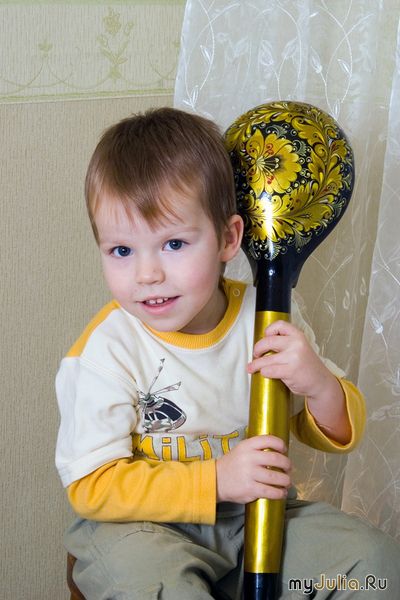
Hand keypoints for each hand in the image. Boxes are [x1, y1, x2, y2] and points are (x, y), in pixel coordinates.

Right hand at [216, 435, 291, 503]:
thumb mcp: (241, 449)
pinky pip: (270, 491)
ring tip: (287, 482)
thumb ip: (256, 448)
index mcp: (247, 446)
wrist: (216, 480)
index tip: (284, 449)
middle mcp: (249, 458)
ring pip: (275, 477)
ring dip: (286, 480)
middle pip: (275, 459)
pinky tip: (282, 493)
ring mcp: (249, 474)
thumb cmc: (232, 464)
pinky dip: (279, 493)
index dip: (280, 443)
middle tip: (289, 468)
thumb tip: (277, 450)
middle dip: (287, 464)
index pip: (268, 439)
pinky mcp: (250, 489)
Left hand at [247, 320, 350, 444]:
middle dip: (257, 348)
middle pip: (267, 341)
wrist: (321, 382)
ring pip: (265, 359)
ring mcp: (293, 357)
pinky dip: (263, 373)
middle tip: (256, 354)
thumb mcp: (300, 347)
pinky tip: (265, 374)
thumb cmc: (306, 365)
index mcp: (298, 335)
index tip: (265, 338)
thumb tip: (262, 345)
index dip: (268, 330)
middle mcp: (296, 344)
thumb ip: (286, 343)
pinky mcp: (290, 371)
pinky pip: (268, 370)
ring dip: (255, 365)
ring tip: (251, 368)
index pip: (279, 324)